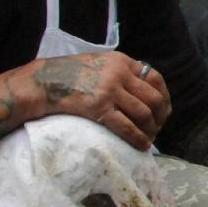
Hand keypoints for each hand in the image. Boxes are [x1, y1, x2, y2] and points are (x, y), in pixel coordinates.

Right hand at [0, 51, 171, 148]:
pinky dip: (138, 138)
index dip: (163, 96)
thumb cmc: (70, 74)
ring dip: (151, 129)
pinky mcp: (98, 107)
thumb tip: (143, 89)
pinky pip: (126, 126)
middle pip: (153, 98)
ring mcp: (109, 90)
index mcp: (121, 61)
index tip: (163, 110)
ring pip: (143, 113)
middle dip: (159, 116)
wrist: (43, 82)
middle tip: (158, 127)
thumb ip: (120, 72)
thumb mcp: (100, 63)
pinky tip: (142, 145)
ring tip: (150, 138)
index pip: (155, 78)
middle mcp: (119, 73)